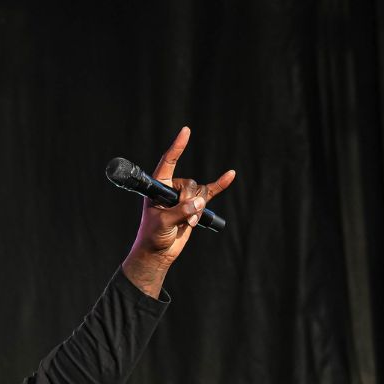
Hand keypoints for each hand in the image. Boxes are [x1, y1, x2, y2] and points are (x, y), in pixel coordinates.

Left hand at [122, 126, 235, 296]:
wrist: (158, 252)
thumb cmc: (153, 236)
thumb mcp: (163, 223)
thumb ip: (181, 212)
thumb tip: (198, 202)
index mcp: (157, 187)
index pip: (168, 162)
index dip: (177, 147)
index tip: (186, 131)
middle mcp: (171, 188)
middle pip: (190, 184)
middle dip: (190, 201)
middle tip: (184, 217)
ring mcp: (183, 197)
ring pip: (200, 193)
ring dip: (198, 209)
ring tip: (190, 223)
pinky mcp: (195, 206)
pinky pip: (210, 192)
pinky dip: (220, 184)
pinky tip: (230, 175)